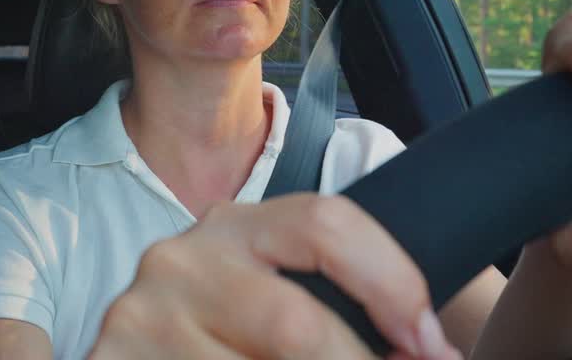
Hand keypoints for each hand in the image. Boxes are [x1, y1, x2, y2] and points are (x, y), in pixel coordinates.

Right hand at [87, 193, 462, 359]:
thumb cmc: (231, 338)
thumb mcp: (273, 298)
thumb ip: (335, 298)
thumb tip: (430, 347)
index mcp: (234, 224)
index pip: (328, 224)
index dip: (393, 284)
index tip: (431, 344)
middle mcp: (181, 259)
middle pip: (298, 322)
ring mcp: (140, 318)